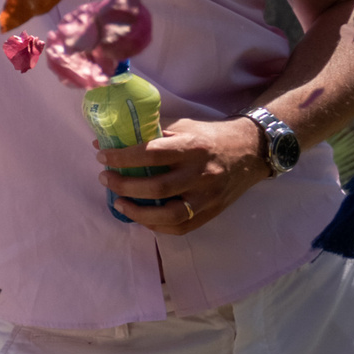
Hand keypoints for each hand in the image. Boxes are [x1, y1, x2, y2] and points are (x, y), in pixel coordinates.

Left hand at [97, 115, 268, 234]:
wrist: (251, 151)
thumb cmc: (209, 136)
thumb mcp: (183, 127)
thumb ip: (149, 136)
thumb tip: (105, 143)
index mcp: (192, 147)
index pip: (152, 154)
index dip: (123, 157)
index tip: (102, 156)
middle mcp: (202, 174)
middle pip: (157, 187)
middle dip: (124, 185)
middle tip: (105, 178)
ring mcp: (208, 196)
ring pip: (170, 213)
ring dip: (138, 212)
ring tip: (118, 202)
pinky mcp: (213, 211)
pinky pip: (182, 226)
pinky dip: (158, 226)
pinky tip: (142, 218)